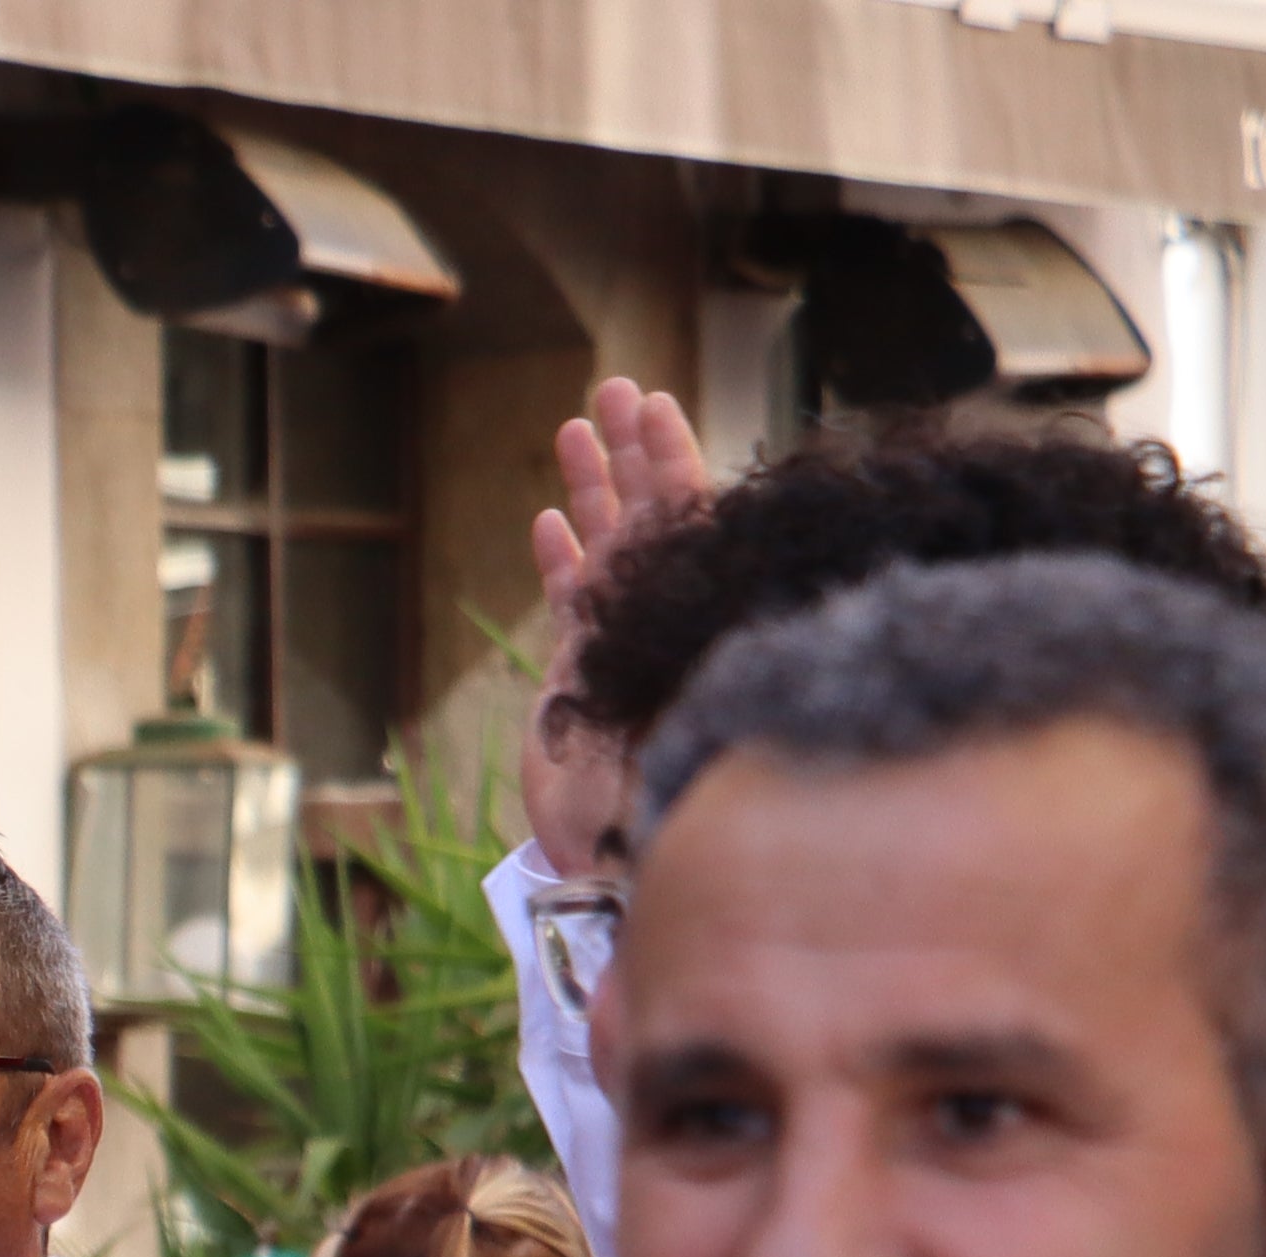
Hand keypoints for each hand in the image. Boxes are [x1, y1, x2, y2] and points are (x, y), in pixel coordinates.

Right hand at [522, 379, 708, 879]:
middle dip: (629, 450)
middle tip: (611, 389)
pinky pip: (570, 603)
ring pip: (605, 547)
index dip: (669, 459)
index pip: (685, 517)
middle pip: (647, 516)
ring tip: (576, 426)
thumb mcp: (687, 712)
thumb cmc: (653, 790)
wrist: (605, 860)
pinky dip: (561, 559)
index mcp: (690, 613)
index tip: (654, 403)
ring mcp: (619, 641)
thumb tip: (712, 602)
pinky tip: (553, 519)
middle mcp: (657, 618)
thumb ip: (691, 660)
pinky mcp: (580, 674)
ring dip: (592, 487)